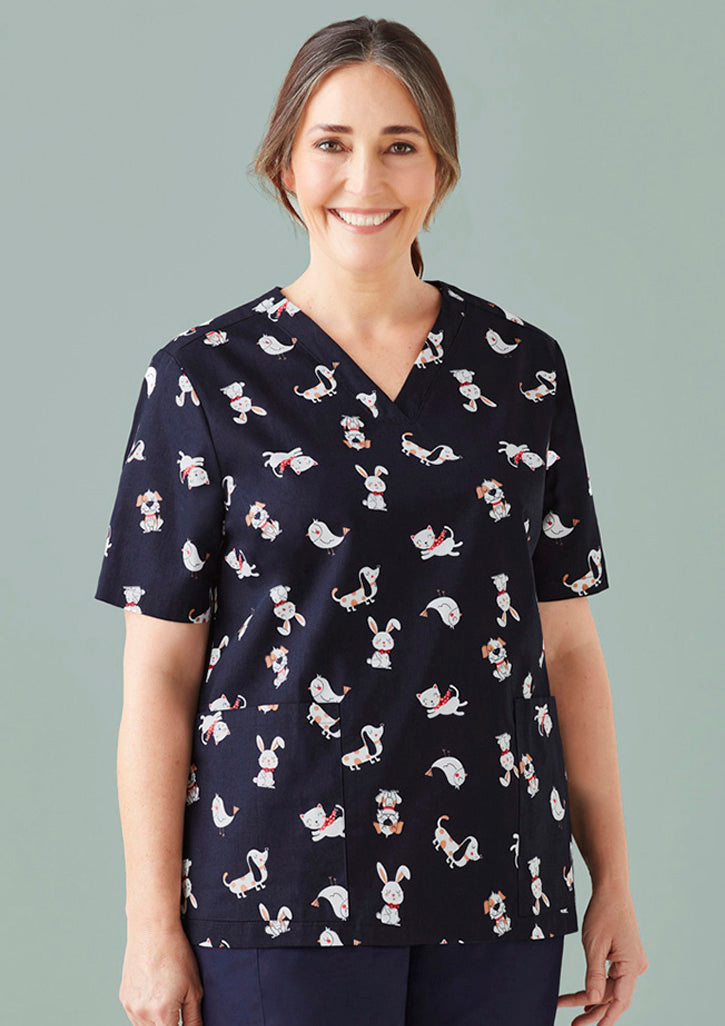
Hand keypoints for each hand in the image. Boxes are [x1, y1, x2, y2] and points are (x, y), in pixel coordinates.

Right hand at [120, 923, 203, 1025]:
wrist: (153, 931)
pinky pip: (135, 1015)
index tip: (182, 1021)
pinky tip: (156, 993)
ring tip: (167, 998)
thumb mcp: (193, 988)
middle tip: (177, 1007)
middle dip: (169, 1024)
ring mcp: (130, 1006)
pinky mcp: (124, 997)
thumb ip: (194, 1018)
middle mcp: (142, 1013)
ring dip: (156, 1022)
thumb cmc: (175, 954)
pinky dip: (146, 1012)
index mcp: (162, 1014)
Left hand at [557, 884, 647, 1024]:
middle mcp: (635, 966)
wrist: (611, 889)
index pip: (619, 1001)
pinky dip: (598, 985)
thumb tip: (593, 1000)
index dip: (605, 1019)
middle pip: (614, 997)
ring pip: (611, 988)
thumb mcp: (594, 945)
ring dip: (593, 999)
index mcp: (631, 966)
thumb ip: (594, 975)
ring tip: (572, 1012)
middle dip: (593, 1011)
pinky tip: (585, 997)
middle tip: (574, 1025)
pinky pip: (612, 977)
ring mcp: (631, 961)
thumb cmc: (603, 912)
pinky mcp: (625, 955)